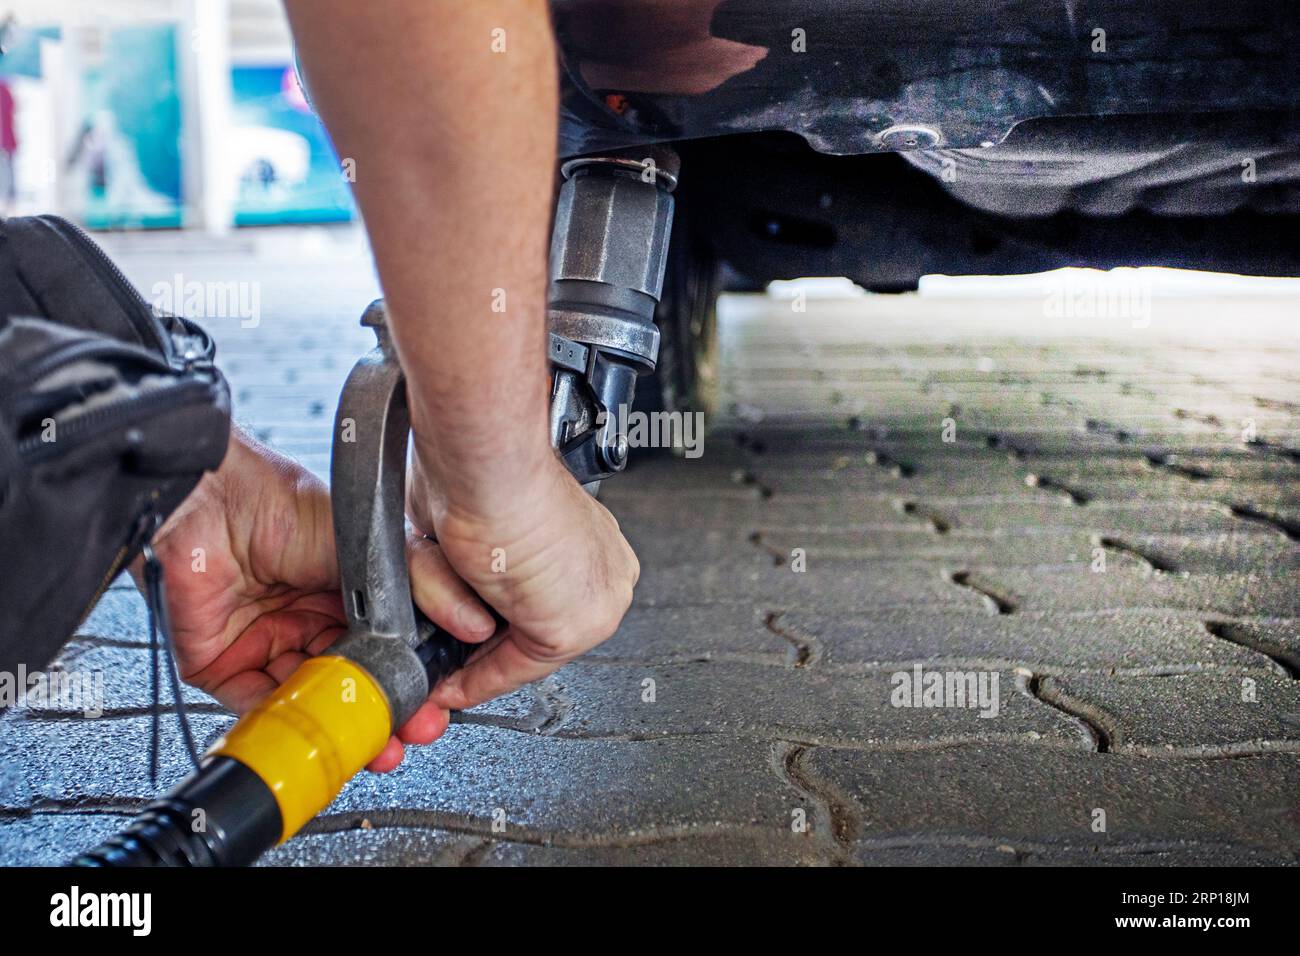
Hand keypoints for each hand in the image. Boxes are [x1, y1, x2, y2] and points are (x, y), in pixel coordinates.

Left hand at [144, 428, 449, 771]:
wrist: (211, 503)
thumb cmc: (281, 505)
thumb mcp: (373, 545)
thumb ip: (424, 584)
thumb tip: (473, 620)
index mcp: (345, 591)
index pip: (384, 650)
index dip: (409, 680)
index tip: (433, 703)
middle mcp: (307, 618)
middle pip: (350, 683)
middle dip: (382, 714)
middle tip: (409, 732)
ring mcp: (266, 641)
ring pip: (311, 702)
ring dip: (340, 728)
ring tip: (371, 744)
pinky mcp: (222, 663)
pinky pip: (258, 706)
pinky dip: (286, 727)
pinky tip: (316, 736)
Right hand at [407, 450, 638, 711]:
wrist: (484, 460)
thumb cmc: (471, 468)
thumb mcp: (466, 523)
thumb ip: (466, 565)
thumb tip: (450, 593)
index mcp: (586, 536)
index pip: (541, 599)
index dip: (495, 628)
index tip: (465, 646)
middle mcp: (601, 567)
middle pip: (533, 629)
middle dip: (480, 653)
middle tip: (443, 673)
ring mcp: (595, 598)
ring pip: (517, 646)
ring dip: (464, 647)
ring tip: (435, 637)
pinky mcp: (573, 625)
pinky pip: (516, 669)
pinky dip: (475, 680)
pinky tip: (448, 684)